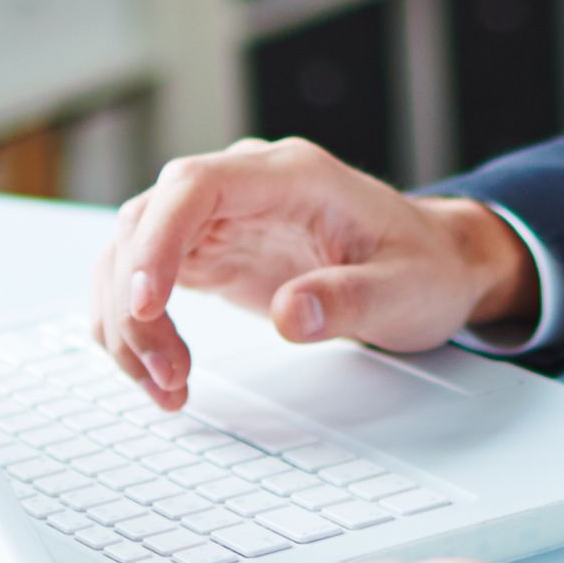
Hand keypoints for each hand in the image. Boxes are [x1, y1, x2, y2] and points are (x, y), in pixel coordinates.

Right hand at [93, 135, 538, 410]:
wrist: (434, 262)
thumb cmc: (422, 267)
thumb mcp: (406, 290)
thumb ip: (350, 299)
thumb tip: (292, 316)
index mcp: (291, 176)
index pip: (196, 186)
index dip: (158, 240)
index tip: (146, 305)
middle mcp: (245, 185)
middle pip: (148, 220)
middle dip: (136, 301)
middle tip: (167, 375)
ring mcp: (221, 216)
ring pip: (133, 252)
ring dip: (129, 321)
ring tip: (165, 386)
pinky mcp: (210, 250)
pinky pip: (146, 279)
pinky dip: (138, 327)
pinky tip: (159, 373)